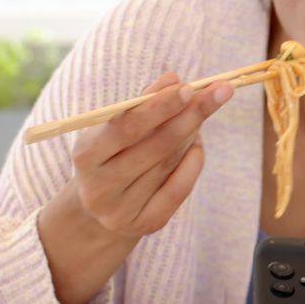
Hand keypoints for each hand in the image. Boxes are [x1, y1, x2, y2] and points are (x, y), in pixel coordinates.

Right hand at [38, 72, 231, 303]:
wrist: (97, 212)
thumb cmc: (110, 157)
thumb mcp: (113, 130)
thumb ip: (141, 104)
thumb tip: (174, 78)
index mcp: (86, 156)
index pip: (127, 127)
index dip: (159, 106)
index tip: (188, 86)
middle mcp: (101, 187)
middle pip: (155, 146)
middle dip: (190, 115)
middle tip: (218, 92)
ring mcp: (123, 210)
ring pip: (169, 164)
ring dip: (193, 133)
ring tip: (206, 108)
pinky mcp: (146, 225)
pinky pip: (179, 190)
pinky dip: (192, 163)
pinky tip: (198, 144)